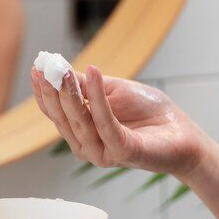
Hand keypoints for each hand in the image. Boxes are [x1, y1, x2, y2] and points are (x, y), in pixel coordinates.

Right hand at [30, 65, 210, 176]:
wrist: (182, 132)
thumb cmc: (149, 113)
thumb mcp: (113, 91)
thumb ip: (86, 86)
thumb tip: (60, 70)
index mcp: (82, 132)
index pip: (54, 113)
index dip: (43, 91)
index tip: (36, 67)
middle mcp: (87, 146)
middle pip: (62, 118)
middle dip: (52, 90)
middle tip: (47, 66)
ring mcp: (103, 152)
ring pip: (79, 121)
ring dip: (70, 93)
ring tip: (64, 69)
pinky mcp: (122, 151)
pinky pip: (104, 122)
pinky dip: (97, 98)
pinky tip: (93, 73)